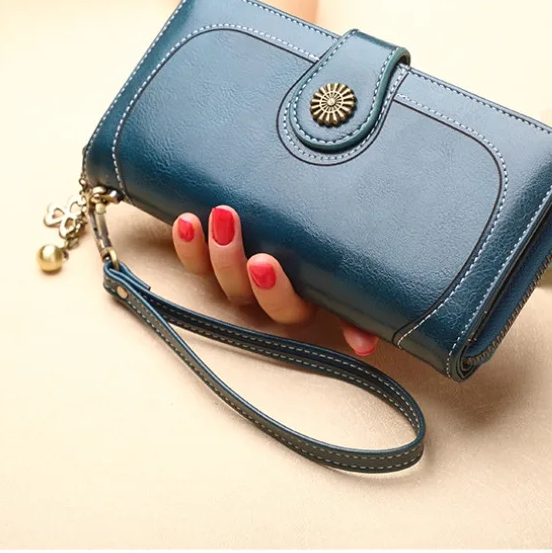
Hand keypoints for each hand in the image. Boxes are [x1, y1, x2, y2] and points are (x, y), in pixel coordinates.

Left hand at [172, 206, 379, 356]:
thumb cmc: (337, 243)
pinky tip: (187, 222)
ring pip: (218, 277)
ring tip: (215, 214)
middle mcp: (266, 292)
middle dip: (233, 260)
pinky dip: (188, 245)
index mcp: (302, 298)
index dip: (273, 290)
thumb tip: (364, 344)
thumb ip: (354, 309)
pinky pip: (194, 262)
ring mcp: (239, 276)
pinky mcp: (213, 259)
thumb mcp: (347, 275)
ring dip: (212, 249)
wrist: (314, 208)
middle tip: (231, 224)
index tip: (263, 262)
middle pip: (243, 292)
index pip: (286, 306)